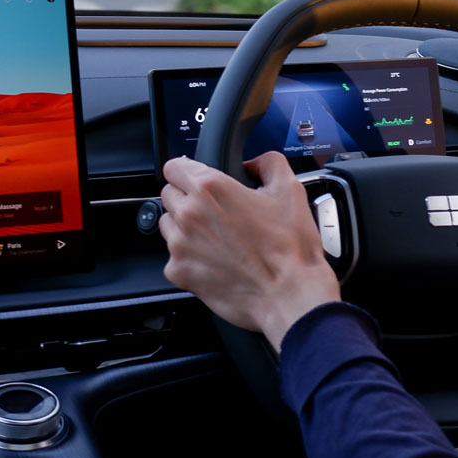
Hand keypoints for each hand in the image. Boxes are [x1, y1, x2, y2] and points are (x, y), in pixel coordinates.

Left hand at [159, 151, 341, 351]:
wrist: (289, 294)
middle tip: (213, 211)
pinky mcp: (179, 272)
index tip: (194, 179)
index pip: (173, 167)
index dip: (186, 171)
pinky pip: (172, 257)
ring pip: (167, 225)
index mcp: (211, 188)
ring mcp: (180, 245)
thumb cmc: (289, 249)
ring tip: (215, 238)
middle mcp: (189, 214)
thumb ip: (268, 163)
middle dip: (187, 198)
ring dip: (184, 227)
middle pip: (169, 194)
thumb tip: (255, 162)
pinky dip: (188, 258)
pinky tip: (213, 260)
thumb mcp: (290, 190)